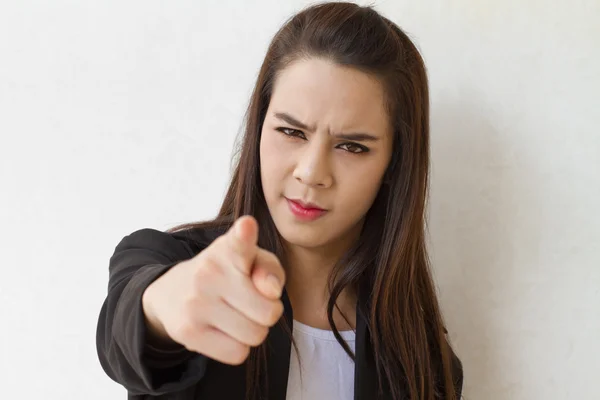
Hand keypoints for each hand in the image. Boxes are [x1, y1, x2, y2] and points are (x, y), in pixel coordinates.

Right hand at [142, 216, 285, 364]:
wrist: (171, 292)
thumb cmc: (227, 275)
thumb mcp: (252, 261)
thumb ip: (270, 270)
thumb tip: (270, 292)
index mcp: (227, 249)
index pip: (238, 242)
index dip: (244, 235)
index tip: (246, 226)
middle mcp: (209, 272)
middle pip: (269, 312)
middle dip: (268, 312)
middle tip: (251, 303)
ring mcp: (196, 303)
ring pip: (255, 335)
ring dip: (253, 330)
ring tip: (236, 315)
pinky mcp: (188, 332)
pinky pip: (237, 354)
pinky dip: (237, 347)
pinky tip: (223, 330)